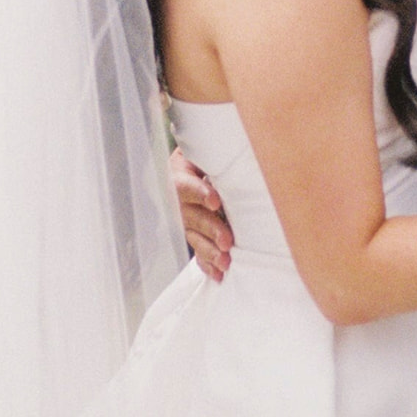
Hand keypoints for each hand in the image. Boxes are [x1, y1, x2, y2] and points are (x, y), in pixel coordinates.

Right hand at [171, 148, 233, 280]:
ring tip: (226, 263)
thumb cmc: (208, 151)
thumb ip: (216, 148)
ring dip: (209, 251)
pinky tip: (218, 274)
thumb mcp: (207, 144)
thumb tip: (239, 142)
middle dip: (209, 229)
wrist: (198, 162)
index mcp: (178, 173)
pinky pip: (197, 251)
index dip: (199, 193)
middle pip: (190, 216)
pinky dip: (207, 264)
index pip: (185, 185)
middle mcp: (178, 199)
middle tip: (227, 241)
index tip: (216, 201)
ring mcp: (184, 219)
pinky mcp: (193, 234)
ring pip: (193, 237)